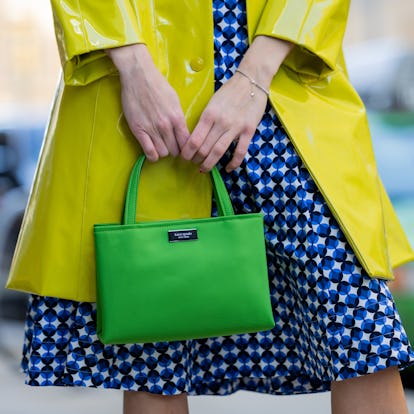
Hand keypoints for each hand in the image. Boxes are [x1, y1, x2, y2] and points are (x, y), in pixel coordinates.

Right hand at [107, 44, 188, 161]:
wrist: (138, 76)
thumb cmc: (157, 85)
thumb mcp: (175, 101)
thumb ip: (179, 118)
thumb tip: (182, 132)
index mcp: (177, 118)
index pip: (187, 143)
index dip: (186, 149)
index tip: (183, 149)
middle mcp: (166, 125)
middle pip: (175, 150)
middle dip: (174, 150)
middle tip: (170, 146)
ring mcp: (152, 128)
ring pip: (163, 153)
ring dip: (163, 152)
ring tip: (160, 146)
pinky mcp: (139, 130)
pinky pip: (149, 151)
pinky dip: (152, 156)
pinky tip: (153, 152)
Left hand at [181, 73, 267, 171]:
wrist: (251, 80)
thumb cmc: (229, 91)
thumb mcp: (211, 103)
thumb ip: (204, 120)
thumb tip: (195, 138)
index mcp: (209, 114)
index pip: (194, 139)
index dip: (187, 152)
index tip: (184, 157)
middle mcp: (221, 122)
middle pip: (204, 148)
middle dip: (196, 159)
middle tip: (193, 163)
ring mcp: (235, 127)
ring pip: (219, 152)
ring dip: (209, 164)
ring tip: (203, 169)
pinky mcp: (249, 131)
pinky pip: (240, 151)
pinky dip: (233, 163)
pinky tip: (228, 168)